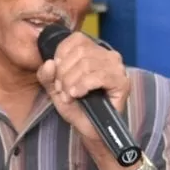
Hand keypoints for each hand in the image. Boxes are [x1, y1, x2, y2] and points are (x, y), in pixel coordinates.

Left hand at [36, 31, 129, 157]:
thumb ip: (47, 75)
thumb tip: (49, 63)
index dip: (61, 56)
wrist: (90, 130)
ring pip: (87, 64)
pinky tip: (78, 94)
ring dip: (72, 82)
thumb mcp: (55, 89)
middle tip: (63, 90)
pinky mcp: (122, 82)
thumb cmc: (77, 107)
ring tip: (70, 95)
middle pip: (80, 52)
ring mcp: (117, 68)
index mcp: (94, 51)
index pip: (76, 39)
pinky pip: (99, 76)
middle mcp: (108, 55)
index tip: (57, 76)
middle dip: (64, 73)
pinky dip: (83, 85)